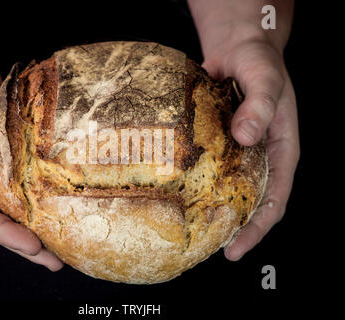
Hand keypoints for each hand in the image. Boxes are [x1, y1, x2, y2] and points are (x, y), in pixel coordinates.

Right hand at [0, 61, 63, 270]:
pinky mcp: (3, 171)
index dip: (0, 231)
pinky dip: (34, 213)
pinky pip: (17, 197)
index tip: (30, 243)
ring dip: (30, 236)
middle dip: (20, 245)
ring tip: (58, 254)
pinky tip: (56, 221)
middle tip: (53, 261)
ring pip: (6, 215)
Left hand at [202, 38, 299, 260]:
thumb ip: (260, 105)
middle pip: (248, 202)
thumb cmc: (258, 61)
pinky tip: (174, 193)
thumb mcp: (265, 78)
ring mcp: (235, 151)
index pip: (274, 200)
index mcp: (280, 150)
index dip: (257, 228)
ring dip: (210, 210)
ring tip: (188, 231)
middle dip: (231, 228)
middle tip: (205, 248)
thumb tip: (246, 137)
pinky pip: (205, 168)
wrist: (237, 46)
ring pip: (224, 188)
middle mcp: (258, 156)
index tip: (236, 249)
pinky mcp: (214, 142)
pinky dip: (194, 183)